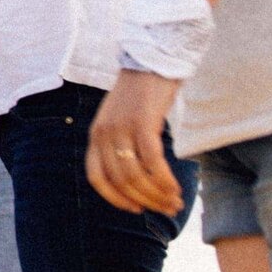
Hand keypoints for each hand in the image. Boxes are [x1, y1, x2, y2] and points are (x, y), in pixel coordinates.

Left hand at [87, 70, 185, 214]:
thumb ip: (122, 146)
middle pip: (121, 181)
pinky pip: (153, 162)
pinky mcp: (142, 123)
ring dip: (158, 195)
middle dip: (146, 201)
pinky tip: (176, 188)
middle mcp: (103, 134)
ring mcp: (121, 128)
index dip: (116, 199)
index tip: (136, 209)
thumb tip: (137, 181)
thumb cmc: (142, 96)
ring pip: (136, 176)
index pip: (97, 178)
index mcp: (95, 135)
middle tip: (168, 209)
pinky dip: (165, 180)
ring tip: (175, 202)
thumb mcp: (122, 122)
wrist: (152, 62)